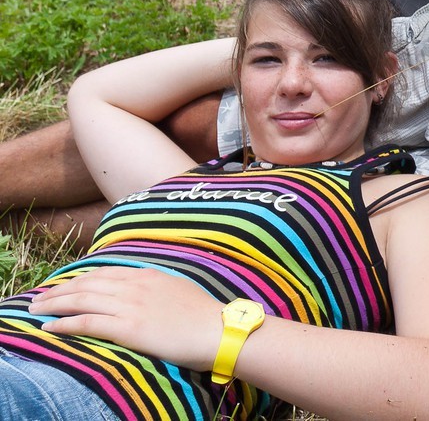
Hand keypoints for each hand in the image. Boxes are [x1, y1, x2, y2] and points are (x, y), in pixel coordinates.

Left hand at [30, 268, 227, 371]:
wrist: (217, 329)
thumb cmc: (203, 314)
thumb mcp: (178, 289)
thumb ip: (156, 286)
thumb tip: (144, 288)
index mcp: (147, 275)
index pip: (104, 273)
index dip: (79, 279)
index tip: (63, 286)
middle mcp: (135, 286)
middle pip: (87, 284)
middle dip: (59, 291)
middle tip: (40, 298)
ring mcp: (131, 305)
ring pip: (82, 300)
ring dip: (54, 305)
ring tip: (36, 311)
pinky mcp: (128, 328)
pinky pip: (88, 322)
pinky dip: (65, 324)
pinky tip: (51, 327)